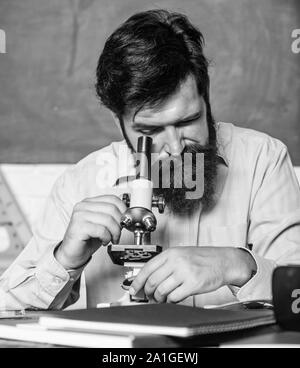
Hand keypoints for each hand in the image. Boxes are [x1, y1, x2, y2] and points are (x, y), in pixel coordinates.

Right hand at [55, 195, 126, 268]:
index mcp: (90, 202)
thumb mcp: (103, 224)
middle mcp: (83, 206)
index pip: (112, 199)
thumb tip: (128, 214)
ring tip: (111, 239)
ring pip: (108, 219)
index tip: (126, 221)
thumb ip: (113, 216)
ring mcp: (80, 215)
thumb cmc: (87, 239)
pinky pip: (101, 230)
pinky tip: (104, 241)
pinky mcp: (79, 227)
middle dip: (120, 223)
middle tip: (118, 234)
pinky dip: (106, 237)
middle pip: (112, 208)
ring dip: (114, 232)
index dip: (123, 210)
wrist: (72, 254)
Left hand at [129, 247, 255, 302]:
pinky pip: (174, 297)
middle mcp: (176, 261)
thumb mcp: (181, 254)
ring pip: (161, 290)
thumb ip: (165, 264)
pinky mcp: (193, 284)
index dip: (137, 281)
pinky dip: (171, 301)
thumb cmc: (203, 258)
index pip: (147, 268)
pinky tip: (173, 298)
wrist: (223, 260)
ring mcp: (185, 272)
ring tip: (161, 298)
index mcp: (171, 253)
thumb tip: (148, 277)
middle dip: (147, 292)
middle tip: (149, 296)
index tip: (133, 289)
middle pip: (152, 281)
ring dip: (158, 298)